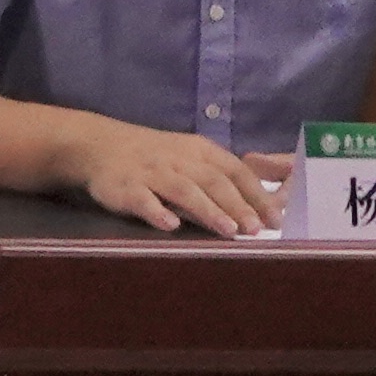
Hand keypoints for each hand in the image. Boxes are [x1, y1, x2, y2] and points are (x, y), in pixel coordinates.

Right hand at [66, 121, 284, 237]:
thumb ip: (217, 179)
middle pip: (213, 181)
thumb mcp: (188, 157)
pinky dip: (157, 212)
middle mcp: (178, 159)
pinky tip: (171, 225)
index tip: (275, 219)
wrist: (100, 144)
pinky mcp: (125, 186)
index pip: (235, 170)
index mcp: (198, 151)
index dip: (256, 194)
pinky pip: (143, 199)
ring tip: (228, 230)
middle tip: (257, 229)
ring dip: (208, 210)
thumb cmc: (154, 156)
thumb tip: (257, 209)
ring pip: (184, 190)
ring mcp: (151, 172)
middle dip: (238, 205)